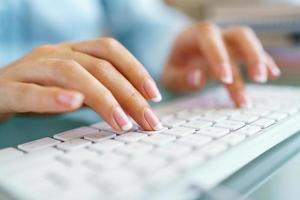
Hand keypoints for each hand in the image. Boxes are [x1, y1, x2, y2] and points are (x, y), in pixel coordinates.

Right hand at [0, 38, 162, 130]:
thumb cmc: (40, 90)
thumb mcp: (74, 88)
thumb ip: (99, 93)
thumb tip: (134, 107)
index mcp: (72, 51)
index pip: (110, 50)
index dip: (135, 69)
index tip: (154, 96)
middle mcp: (54, 53)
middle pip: (98, 65)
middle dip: (128, 94)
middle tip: (148, 120)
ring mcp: (31, 68)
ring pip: (70, 72)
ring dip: (101, 97)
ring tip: (122, 122)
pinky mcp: (7, 87)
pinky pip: (30, 90)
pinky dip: (52, 97)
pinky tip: (73, 104)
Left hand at [161, 22, 280, 106]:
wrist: (180, 56)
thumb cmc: (175, 66)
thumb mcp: (169, 75)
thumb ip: (180, 78)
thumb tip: (197, 78)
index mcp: (193, 36)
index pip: (209, 38)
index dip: (218, 56)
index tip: (224, 79)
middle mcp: (214, 35)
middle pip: (238, 35)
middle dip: (249, 55)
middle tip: (256, 79)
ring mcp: (227, 41)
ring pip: (248, 43)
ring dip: (258, 60)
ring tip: (263, 80)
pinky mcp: (235, 49)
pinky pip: (253, 51)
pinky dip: (263, 61)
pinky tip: (272, 73)